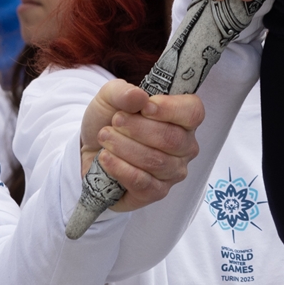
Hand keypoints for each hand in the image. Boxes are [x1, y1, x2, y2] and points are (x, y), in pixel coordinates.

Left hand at [79, 78, 204, 209]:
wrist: (90, 150)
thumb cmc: (109, 121)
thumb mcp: (109, 97)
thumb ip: (122, 92)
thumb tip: (138, 96)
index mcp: (182, 118)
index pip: (193, 113)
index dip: (171, 109)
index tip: (145, 107)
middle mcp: (184, 146)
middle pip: (172, 139)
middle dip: (139, 129)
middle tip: (115, 121)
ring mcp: (173, 171)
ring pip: (156, 161)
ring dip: (126, 147)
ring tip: (105, 138)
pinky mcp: (157, 192)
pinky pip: (144, 183)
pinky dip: (122, 169)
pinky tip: (106, 158)